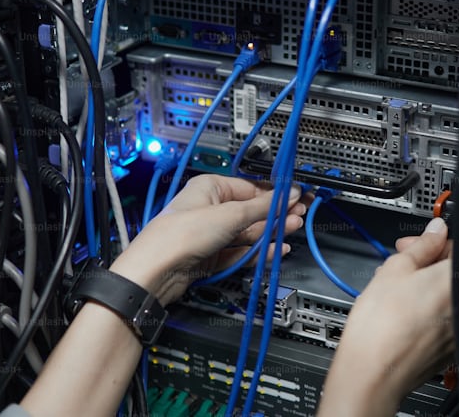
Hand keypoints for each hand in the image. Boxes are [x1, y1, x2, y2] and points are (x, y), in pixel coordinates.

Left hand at [109, 175, 306, 303]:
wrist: (158, 270)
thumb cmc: (181, 234)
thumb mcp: (231, 215)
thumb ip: (264, 206)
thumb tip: (289, 194)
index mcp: (211, 187)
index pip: (252, 188)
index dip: (277, 194)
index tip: (298, 198)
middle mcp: (211, 209)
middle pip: (252, 211)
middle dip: (276, 214)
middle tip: (299, 216)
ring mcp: (212, 234)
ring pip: (248, 233)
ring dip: (271, 232)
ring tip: (292, 230)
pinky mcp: (213, 257)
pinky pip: (242, 251)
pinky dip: (259, 251)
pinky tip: (275, 249)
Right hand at [320, 218, 458, 415]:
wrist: (374, 372)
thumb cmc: (383, 325)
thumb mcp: (397, 267)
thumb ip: (423, 244)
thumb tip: (436, 231)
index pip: (457, 246)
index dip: (430, 242)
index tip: (412, 245)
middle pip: (454, 272)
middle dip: (426, 265)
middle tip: (399, 266)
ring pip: (448, 297)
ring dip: (425, 288)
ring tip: (395, 291)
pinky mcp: (454, 348)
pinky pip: (445, 320)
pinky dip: (428, 312)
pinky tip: (402, 312)